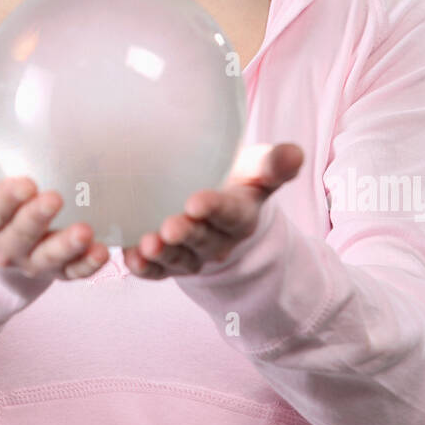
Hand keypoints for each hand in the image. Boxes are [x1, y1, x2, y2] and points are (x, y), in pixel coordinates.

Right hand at [0, 140, 110, 280]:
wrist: (7, 215)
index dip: (4, 202)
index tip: (24, 182)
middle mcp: (3, 247)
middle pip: (17, 239)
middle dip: (35, 221)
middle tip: (54, 198)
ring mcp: (33, 260)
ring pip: (47, 261)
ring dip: (66, 248)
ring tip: (86, 233)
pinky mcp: (60, 268)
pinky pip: (75, 273)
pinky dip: (89, 267)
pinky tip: (105, 253)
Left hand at [122, 143, 303, 278]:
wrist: (220, 210)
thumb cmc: (237, 182)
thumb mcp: (257, 170)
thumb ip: (273, 164)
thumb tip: (295, 152)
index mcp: (240, 215)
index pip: (229, 213)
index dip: (215, 209)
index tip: (196, 201)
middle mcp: (216, 239)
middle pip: (201, 239)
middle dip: (186, 234)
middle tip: (171, 227)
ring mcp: (191, 254)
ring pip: (178, 258)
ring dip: (163, 254)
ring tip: (148, 245)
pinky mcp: (167, 264)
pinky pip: (156, 271)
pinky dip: (143, 268)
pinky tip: (129, 258)